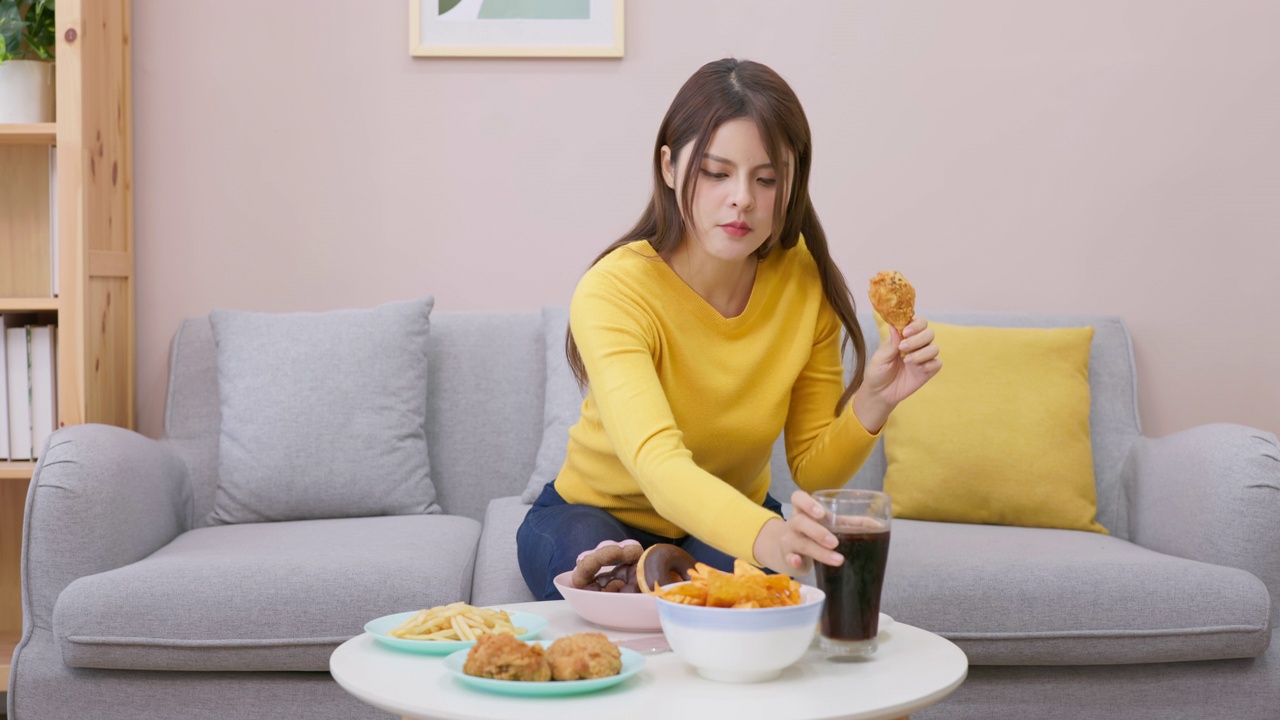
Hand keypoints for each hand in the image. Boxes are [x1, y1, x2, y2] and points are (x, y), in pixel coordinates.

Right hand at [752, 491, 843, 575]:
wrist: (788, 550)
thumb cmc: (812, 533)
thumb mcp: (828, 525)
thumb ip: (849, 523)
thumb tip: (876, 524)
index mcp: (804, 511)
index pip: (798, 498)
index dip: (807, 503)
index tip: (821, 513)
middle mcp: (794, 523)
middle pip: (799, 521)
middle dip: (818, 531)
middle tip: (834, 542)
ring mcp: (789, 540)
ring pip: (799, 542)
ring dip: (818, 551)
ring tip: (838, 560)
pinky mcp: (787, 556)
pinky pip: (788, 557)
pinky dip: (793, 560)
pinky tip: (799, 563)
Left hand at [852, 317, 941, 432]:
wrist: (880, 393)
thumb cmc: (877, 372)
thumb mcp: (880, 357)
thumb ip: (891, 343)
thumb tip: (895, 326)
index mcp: (904, 338)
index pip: (918, 323)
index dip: (916, 324)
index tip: (906, 332)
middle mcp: (916, 345)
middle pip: (929, 333)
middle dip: (918, 339)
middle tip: (903, 348)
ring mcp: (923, 358)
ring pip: (934, 348)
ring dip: (922, 353)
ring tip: (906, 361)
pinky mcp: (928, 371)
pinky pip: (937, 364)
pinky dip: (929, 365)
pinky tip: (917, 369)